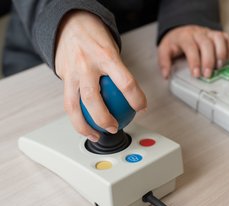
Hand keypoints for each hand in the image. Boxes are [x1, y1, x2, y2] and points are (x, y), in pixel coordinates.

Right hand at [55, 10, 146, 141]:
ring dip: (84, 126)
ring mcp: (71, 72)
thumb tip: (134, 96)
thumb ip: (120, 72)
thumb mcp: (113, 50)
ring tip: (94, 135)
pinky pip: (68, 102)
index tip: (142, 108)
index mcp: (105, 56)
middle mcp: (86, 65)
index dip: (136, 100)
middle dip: (104, 120)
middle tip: (114, 128)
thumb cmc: (95, 37)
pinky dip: (75, 117)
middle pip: (93, 100)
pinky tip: (83, 124)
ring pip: (74, 106)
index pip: (126, 83)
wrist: (70, 23)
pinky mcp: (62, 77)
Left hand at [158, 25, 228, 78]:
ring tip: (219, 67)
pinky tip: (226, 59)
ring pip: (218, 39)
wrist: (180, 30)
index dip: (194, 62)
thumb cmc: (174, 43)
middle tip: (207, 75)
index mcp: (184, 37)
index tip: (196, 75)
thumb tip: (166, 75)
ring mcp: (208, 33)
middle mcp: (198, 33)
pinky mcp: (216, 35)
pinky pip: (226, 38)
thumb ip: (164, 62)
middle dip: (208, 61)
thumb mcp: (164, 51)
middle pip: (206, 44)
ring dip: (221, 54)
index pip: (191, 48)